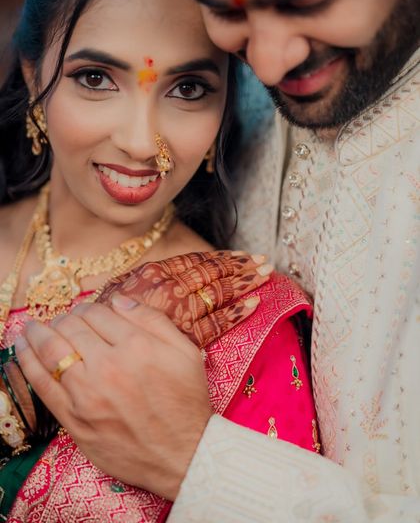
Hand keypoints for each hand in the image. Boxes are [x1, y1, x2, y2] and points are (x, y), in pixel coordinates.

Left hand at [16, 300, 211, 499]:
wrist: (183, 454)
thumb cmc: (186, 400)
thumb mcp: (185, 351)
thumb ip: (153, 319)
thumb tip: (119, 300)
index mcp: (137, 345)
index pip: (98, 314)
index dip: (89, 308)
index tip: (87, 312)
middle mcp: (108, 366)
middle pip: (72, 328)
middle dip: (65, 318)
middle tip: (64, 319)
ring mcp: (87, 394)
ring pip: (51, 352)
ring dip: (38, 334)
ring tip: (32, 327)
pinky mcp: (74, 419)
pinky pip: (43, 385)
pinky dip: (28, 363)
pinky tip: (22, 349)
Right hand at [99, 250, 271, 346]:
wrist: (95, 355)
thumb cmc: (103, 321)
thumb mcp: (115, 293)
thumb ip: (137, 282)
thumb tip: (157, 271)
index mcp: (155, 274)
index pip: (196, 261)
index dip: (223, 258)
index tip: (244, 255)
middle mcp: (170, 289)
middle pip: (212, 275)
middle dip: (240, 268)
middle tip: (265, 263)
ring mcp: (179, 314)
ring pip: (218, 294)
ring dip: (244, 283)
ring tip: (266, 275)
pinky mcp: (184, 339)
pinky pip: (215, 325)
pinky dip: (236, 313)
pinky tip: (253, 305)